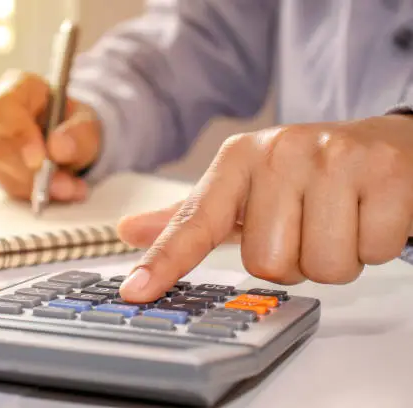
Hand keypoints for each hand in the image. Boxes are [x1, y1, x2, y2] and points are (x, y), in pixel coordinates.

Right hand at [0, 70, 100, 200]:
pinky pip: (13, 187)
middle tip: (63, 185)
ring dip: (40, 186)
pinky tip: (65, 191)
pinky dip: (40, 194)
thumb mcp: (87, 123)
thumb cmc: (73, 122)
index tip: (38, 160)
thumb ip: (78, 134)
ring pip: (5, 172)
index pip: (2, 108)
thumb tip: (58, 149)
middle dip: (31, 172)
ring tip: (72, 188)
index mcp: (16, 88)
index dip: (18, 135)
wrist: (72, 139)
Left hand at [117, 115, 412, 302]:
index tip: (136, 291)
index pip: (195, 221)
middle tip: (308, 227)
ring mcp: (334, 159)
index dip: (165, 261)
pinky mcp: (385, 174)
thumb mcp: (244, 188)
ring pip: (323, 267)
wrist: (383, 145)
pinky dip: (374, 246)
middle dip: (293, 261)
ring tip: (339, 221)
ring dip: (334, 259)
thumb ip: (189, 216)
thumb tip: (129, 230)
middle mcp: (280, 152)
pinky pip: (373, 252)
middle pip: (268, 263)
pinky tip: (369, 214)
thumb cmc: (306, 174)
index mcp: (239, 159)